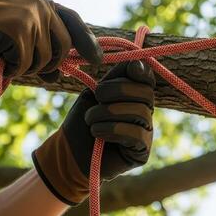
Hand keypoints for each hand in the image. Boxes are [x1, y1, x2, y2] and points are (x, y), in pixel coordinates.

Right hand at [0, 0, 102, 78]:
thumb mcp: (17, 26)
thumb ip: (40, 41)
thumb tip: (58, 74)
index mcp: (43, 2)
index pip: (74, 22)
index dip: (87, 43)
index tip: (96, 61)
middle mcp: (41, 7)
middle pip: (61, 49)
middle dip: (47, 65)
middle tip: (23, 65)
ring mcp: (30, 18)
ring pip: (42, 60)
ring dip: (24, 67)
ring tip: (4, 57)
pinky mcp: (17, 33)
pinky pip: (24, 64)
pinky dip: (11, 69)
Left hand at [32, 61, 155, 204]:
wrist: (68, 153)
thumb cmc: (82, 121)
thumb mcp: (95, 93)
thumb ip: (115, 77)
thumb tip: (137, 62)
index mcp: (134, 95)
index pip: (148, 78)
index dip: (143, 71)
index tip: (131, 69)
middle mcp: (145, 112)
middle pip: (145, 93)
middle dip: (118, 90)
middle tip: (96, 96)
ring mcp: (146, 132)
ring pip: (139, 112)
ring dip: (108, 113)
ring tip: (90, 120)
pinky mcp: (142, 152)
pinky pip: (136, 134)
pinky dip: (113, 130)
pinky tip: (97, 133)